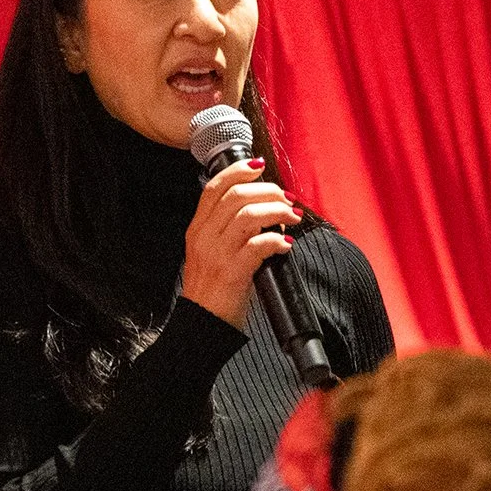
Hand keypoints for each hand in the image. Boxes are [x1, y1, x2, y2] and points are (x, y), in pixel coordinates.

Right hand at [181, 159, 299, 328]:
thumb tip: (262, 207)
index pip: (214, 187)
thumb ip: (225, 228)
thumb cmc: (211, 289)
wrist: (201, 324)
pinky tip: (285, 244)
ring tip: (292, 218)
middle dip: (268, 191)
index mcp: (197, 229)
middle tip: (286, 200)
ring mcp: (217, 254)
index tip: (259, 166)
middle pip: (236, 195)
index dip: (238, 171)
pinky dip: (277, 240)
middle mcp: (204, 237)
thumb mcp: (207, 252)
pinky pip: (259, 245)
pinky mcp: (233, 272)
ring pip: (250, 215)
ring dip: (278, 211)